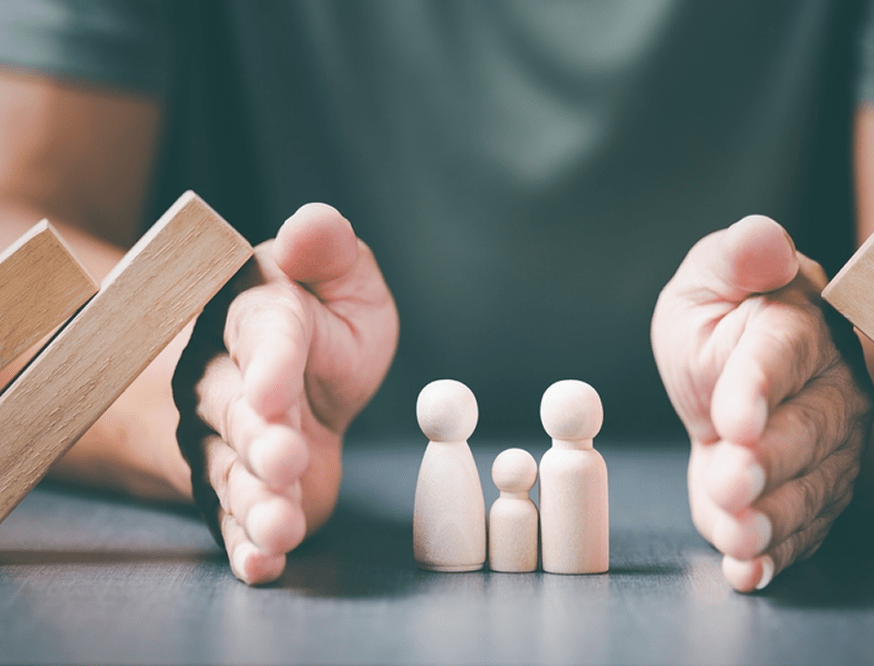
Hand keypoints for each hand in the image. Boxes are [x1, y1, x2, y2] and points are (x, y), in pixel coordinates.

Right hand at [173, 204, 397, 584]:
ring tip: (280, 527)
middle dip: (260, 438)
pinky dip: (247, 546)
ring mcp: (223, 441)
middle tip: (285, 459)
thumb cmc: (324, 324)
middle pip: (235, 411)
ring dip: (256, 502)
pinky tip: (264, 566)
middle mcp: (224, 379)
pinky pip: (232, 522)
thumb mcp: (343, 280)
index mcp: (255, 317)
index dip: (269, 365)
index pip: (262, 336)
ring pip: (230, 472)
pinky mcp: (237, 491)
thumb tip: (312, 226)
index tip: (274, 393)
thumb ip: (329, 251)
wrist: (301, 384)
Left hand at [651, 216, 873, 591]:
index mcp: (792, 330)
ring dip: (772, 518)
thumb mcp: (709, 279)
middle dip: (769, 462)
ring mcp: (824, 450)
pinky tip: (746, 570)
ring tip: (737, 537)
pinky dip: (774, 555)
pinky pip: (800, 530)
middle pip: (807, 430)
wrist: (734, 376)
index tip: (732, 418)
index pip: (782, 356)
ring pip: (809, 488)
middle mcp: (824, 393)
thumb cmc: (722, 321)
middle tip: (732, 482)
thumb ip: (736, 258)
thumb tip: (762, 239)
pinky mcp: (805, 495)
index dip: (759, 387)